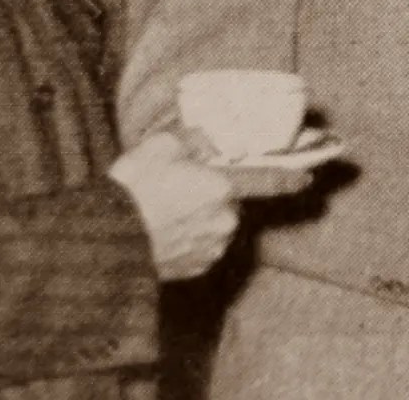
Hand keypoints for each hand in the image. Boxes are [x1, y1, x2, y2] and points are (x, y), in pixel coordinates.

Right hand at [108, 130, 311, 280]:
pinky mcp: (194, 269)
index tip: (308, 178)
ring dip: (201, 218)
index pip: (269, 181)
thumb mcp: (162, 146)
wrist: (100, 242)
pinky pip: (202, 248)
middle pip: (231, 203)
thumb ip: (195, 138)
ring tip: (163, 213)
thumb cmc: (132, 190)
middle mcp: (224, 221)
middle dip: (214, 194)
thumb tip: (210, 139)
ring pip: (217, 226)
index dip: (291, 178)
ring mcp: (211, 249)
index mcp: (222, 188)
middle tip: (179, 189)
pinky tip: (162, 233)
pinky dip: (189, 240)